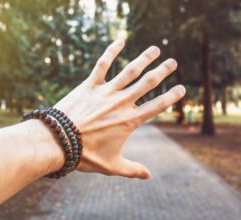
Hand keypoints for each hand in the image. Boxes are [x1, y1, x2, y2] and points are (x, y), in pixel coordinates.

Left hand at [54, 39, 185, 178]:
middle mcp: (121, 103)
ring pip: (130, 71)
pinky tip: (120, 41)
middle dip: (163, 72)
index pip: (157, 106)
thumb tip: (149, 176)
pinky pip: (102, 64)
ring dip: (144, 58)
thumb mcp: (112, 166)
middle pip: (147, 83)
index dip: (172, 96)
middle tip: (173, 62)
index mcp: (129, 121)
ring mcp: (106, 92)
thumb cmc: (85, 156)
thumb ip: (132, 170)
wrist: (58, 142)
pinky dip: (111, 52)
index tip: (182, 88)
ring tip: (155, 49)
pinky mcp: (89, 85)